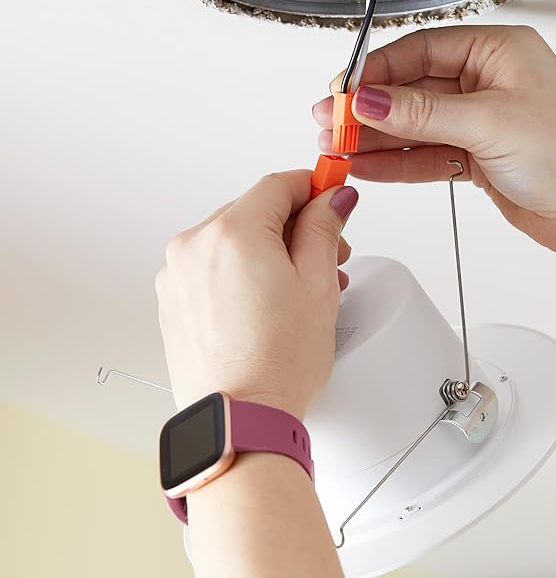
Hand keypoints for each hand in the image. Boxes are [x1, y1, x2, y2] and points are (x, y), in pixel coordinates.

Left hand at [155, 170, 357, 417]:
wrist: (239, 420)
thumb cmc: (278, 363)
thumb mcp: (317, 284)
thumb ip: (323, 228)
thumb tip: (332, 198)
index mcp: (232, 234)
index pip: (277, 186)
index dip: (311, 186)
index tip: (330, 191)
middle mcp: (194, 246)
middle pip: (254, 211)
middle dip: (295, 224)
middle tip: (329, 250)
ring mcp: (177, 274)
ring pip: (234, 239)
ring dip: (270, 249)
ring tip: (301, 284)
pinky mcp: (172, 299)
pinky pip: (213, 266)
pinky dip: (242, 270)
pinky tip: (268, 298)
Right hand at [312, 25, 555, 252]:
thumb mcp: (486, 122)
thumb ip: (421, 113)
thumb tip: (370, 100)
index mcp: (499, 52)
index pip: (422, 50)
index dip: (378, 71)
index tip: (344, 91)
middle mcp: (489, 82)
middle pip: (413, 90)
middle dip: (371, 110)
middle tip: (332, 123)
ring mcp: (481, 122)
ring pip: (416, 126)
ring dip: (378, 139)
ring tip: (340, 149)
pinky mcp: (476, 157)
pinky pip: (427, 154)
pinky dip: (398, 162)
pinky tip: (369, 166)